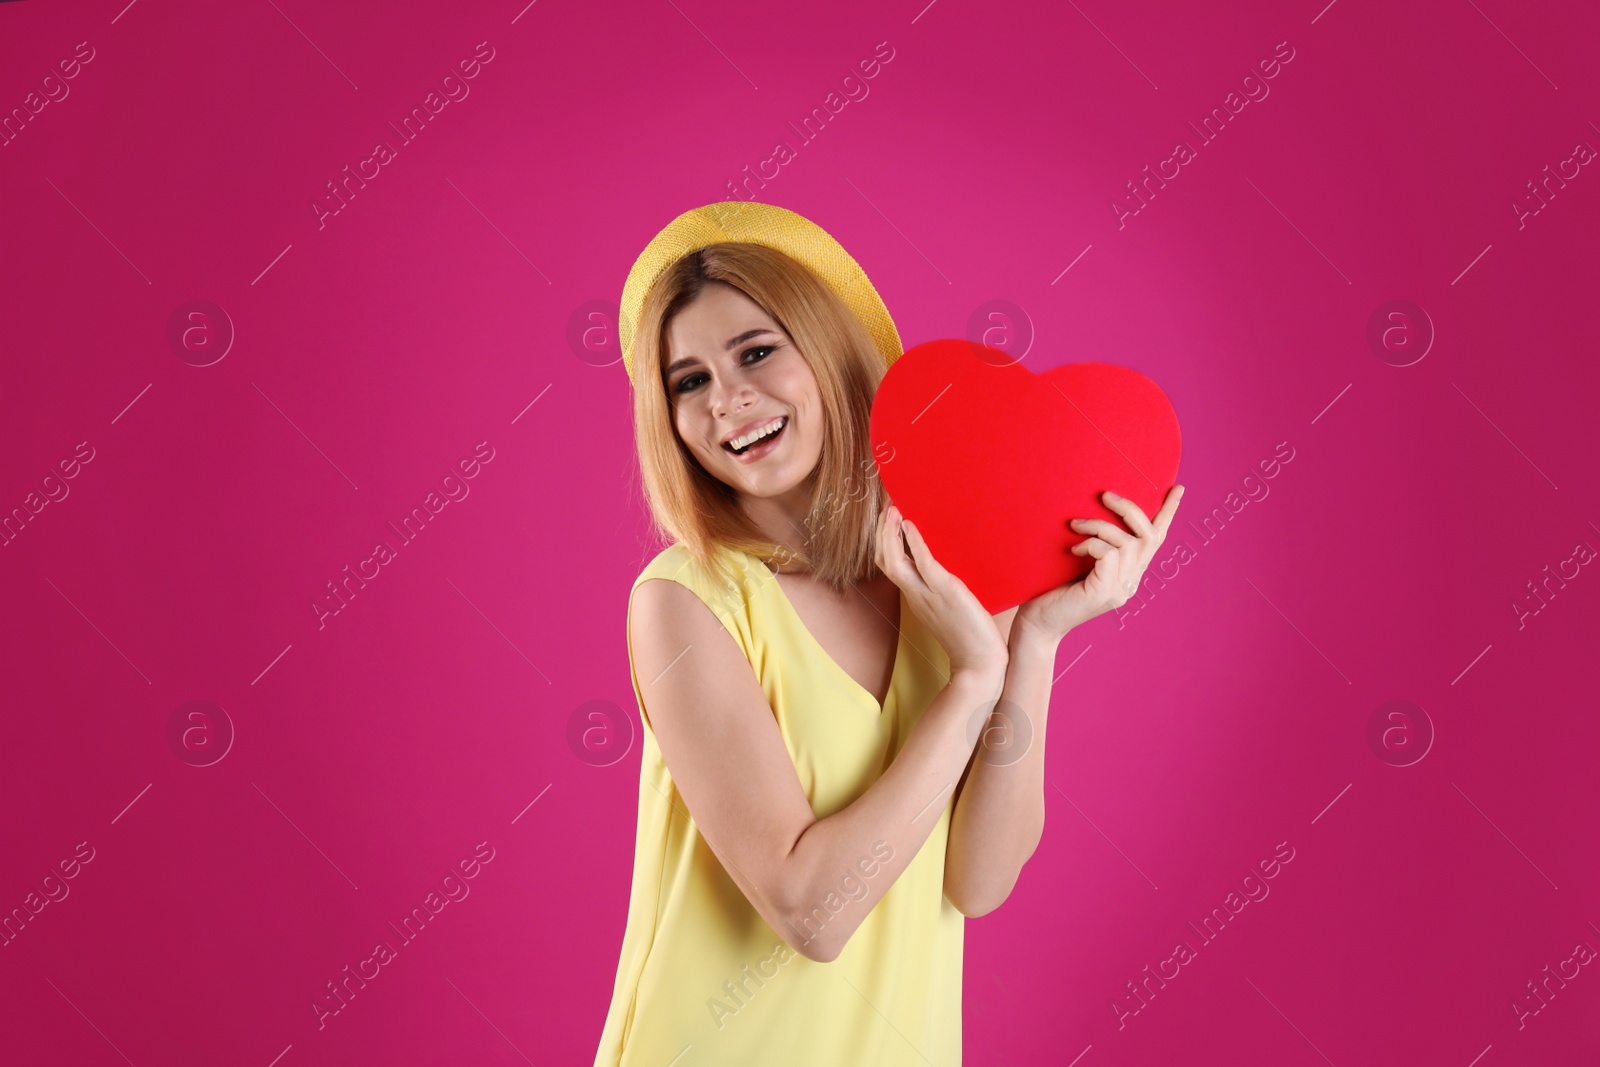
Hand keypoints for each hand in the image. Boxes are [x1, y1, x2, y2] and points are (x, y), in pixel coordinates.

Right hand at [875, 502, 1007, 677]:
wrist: (979, 664)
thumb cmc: (971, 638)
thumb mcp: (950, 610)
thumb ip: (943, 590)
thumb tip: (947, 569)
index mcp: (915, 597)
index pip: (890, 565)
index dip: (884, 542)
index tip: (888, 520)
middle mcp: (915, 595)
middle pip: (884, 560)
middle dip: (880, 532)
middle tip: (886, 508)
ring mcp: (926, 594)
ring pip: (893, 560)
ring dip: (888, 533)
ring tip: (891, 511)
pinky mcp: (945, 592)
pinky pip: (922, 563)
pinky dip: (913, 542)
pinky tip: (910, 526)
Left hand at [1016, 486, 1184, 641]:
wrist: (1037, 624)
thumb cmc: (1052, 589)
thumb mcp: (1080, 563)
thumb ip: (1098, 546)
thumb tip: (1097, 508)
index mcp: (1129, 573)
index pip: (1156, 541)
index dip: (1168, 513)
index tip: (1178, 488)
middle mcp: (1130, 582)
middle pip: (1149, 536)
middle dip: (1130, 509)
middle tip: (1105, 495)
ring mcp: (1120, 589)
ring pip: (1127, 542)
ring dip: (1099, 526)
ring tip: (1075, 525)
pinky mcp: (1104, 592)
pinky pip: (1109, 554)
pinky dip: (1091, 544)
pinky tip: (1073, 551)